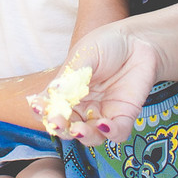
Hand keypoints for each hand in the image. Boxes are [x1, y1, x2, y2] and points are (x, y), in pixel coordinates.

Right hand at [41, 25, 163, 144]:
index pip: (51, 107)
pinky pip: (117, 134)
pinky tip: (105, 124)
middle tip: (58, 122)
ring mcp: (103, 114)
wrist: (139, 41)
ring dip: (84, 136)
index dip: (42, 111)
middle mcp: (83, 107)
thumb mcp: (86, 55)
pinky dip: (110, 133)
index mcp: (68, 92)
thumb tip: (54, 91)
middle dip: (61, 128)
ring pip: (90, 137)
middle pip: (67, 127)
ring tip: (80, 129)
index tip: (38, 107)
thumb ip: (72, 75)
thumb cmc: (108, 45)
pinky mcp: (124, 117)